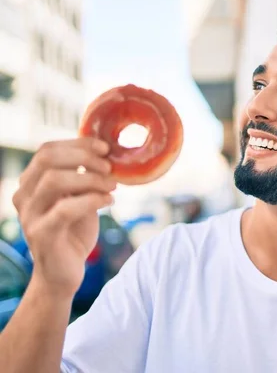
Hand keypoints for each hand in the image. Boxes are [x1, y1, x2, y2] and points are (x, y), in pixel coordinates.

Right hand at [12, 138, 115, 297]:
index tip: (105, 148)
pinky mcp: (41, 234)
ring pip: (54, 180)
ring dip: (90, 179)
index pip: (47, 149)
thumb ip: (84, 176)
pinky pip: (65, 209)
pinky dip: (92, 200)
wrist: (63, 273)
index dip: (78, 143)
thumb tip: (106, 152)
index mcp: (32, 182)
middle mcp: (24, 195)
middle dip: (84, 157)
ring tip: (112, 187)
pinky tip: (109, 202)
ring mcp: (29, 215)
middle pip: (48, 159)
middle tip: (109, 167)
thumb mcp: (80, 197)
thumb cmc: (74, 231)